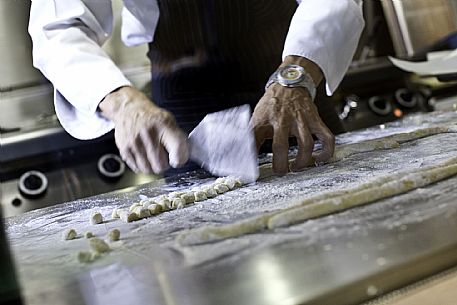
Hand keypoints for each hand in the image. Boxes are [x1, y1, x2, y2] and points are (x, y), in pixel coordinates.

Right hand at [99, 86, 188, 173]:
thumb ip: (178, 138)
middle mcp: (148, 133)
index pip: (177, 148)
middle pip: (160, 164)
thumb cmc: (152, 118)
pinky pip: (137, 168)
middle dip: (165, 164)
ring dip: (153, 167)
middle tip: (164, 158)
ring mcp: (134, 142)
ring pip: (148, 169)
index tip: (178, 160)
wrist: (129, 109)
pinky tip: (144, 156)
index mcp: (163, 125)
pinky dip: (142, 166)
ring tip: (153, 157)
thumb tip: (183, 158)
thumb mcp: (169, 121)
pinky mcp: (124, 148)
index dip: (180, 159)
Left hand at [251, 58, 334, 174]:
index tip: (252, 170)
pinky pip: (326, 138)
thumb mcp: (257, 118)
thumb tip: (243, 155)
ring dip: (302, 161)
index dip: (251, 155)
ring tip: (295, 167)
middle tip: (279, 172)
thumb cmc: (271, 105)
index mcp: (266, 119)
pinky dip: (326, 151)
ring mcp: (302, 120)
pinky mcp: (315, 121)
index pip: (254, 139)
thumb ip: (251, 136)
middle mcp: (284, 120)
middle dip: (280, 163)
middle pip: (281, 145)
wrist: (289, 84)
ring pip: (306, 144)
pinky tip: (320, 159)